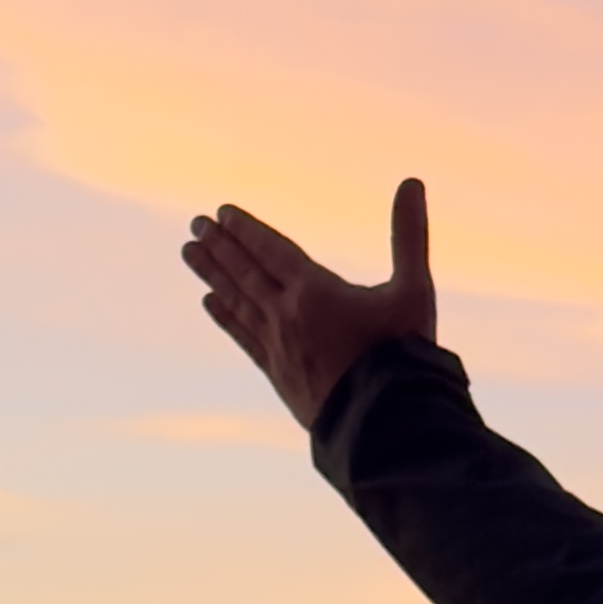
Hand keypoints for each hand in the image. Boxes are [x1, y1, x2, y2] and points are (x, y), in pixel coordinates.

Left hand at [186, 174, 439, 433]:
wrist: (384, 422)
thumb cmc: (403, 353)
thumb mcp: (413, 289)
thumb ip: (409, 235)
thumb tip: (413, 181)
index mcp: (314, 291)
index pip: (271, 250)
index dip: (246, 229)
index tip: (221, 213)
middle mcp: (286, 314)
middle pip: (245, 271)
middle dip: (220, 245)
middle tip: (195, 224)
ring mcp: (277, 345)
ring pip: (236, 300)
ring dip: (212, 274)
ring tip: (189, 253)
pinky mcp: (277, 373)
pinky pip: (242, 337)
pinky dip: (224, 316)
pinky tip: (209, 303)